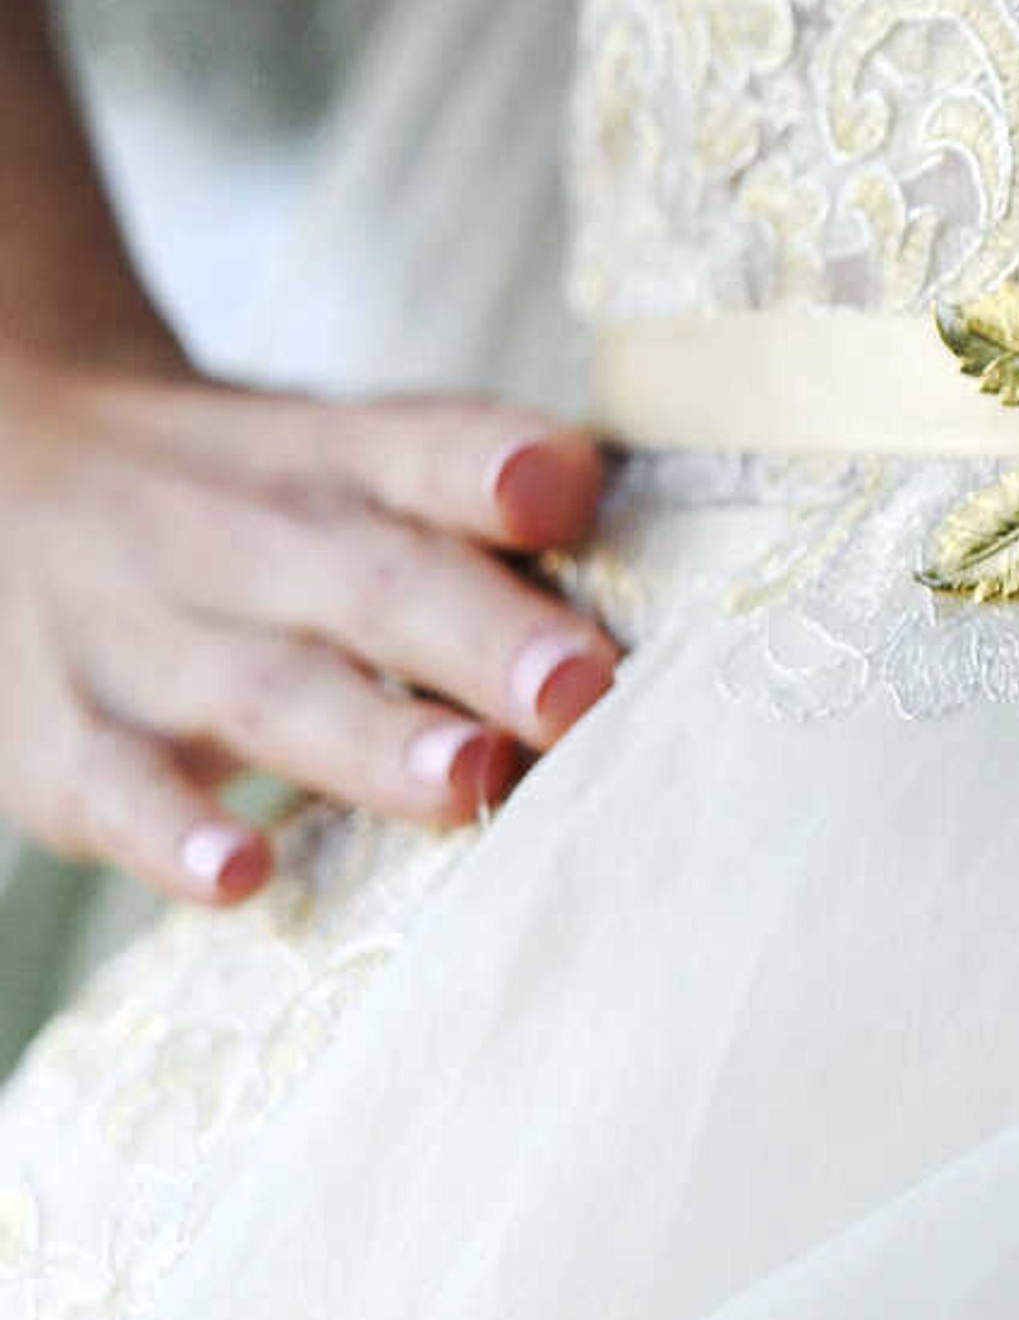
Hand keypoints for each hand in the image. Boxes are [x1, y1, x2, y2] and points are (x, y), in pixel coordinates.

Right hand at [0, 348, 617, 904]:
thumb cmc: (248, 499)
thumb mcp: (340, 455)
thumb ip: (482, 496)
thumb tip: (658, 562)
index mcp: (335, 460)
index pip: (419, 444)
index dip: (491, 463)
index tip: (562, 490)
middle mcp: (240, 536)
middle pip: (367, 578)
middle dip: (477, 635)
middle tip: (579, 690)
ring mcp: (140, 636)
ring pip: (263, 688)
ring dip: (367, 738)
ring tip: (469, 778)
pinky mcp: (54, 736)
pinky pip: (111, 785)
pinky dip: (172, 833)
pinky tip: (240, 874)